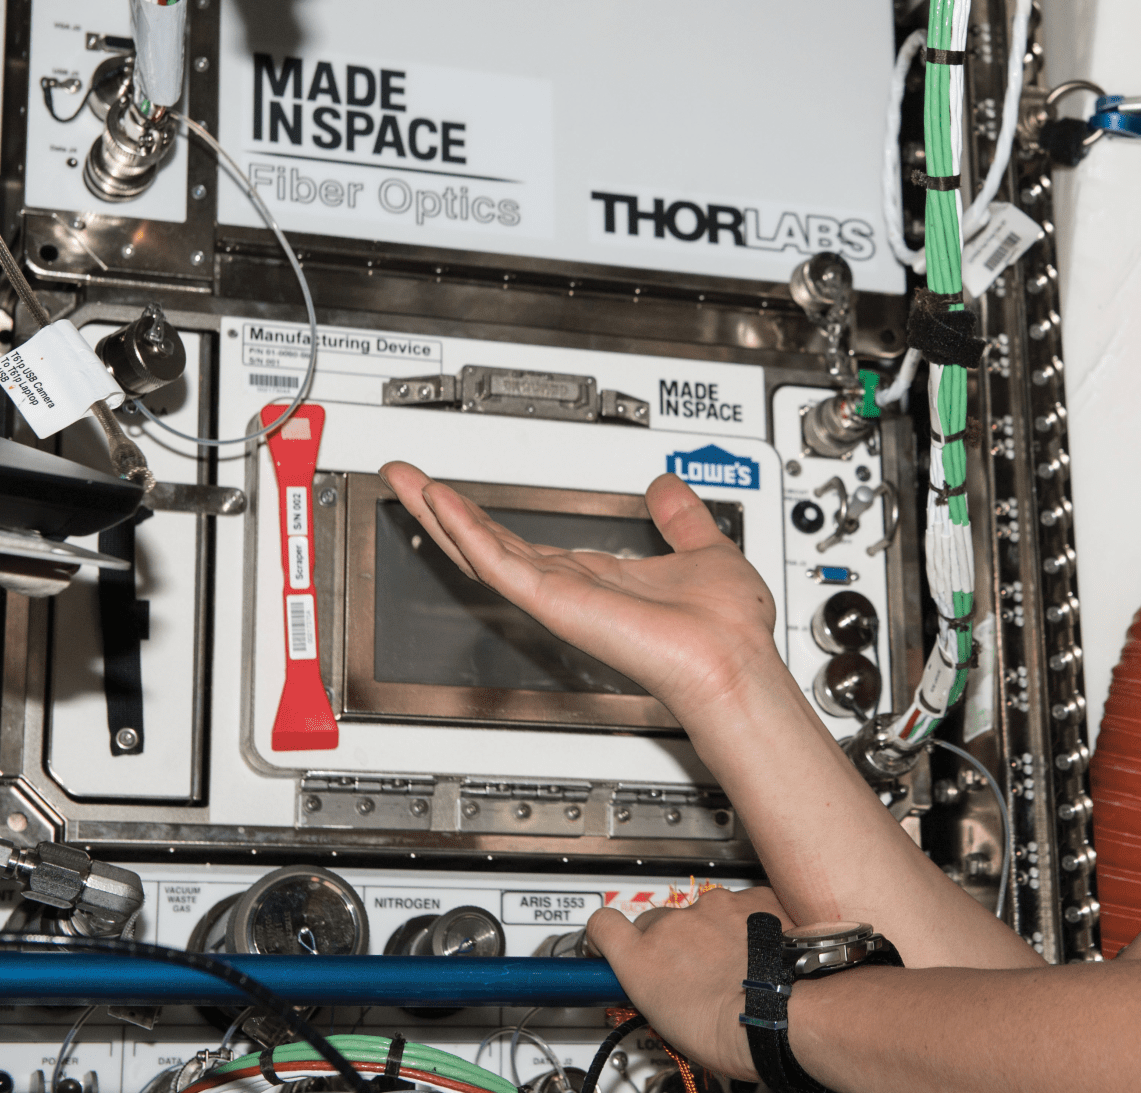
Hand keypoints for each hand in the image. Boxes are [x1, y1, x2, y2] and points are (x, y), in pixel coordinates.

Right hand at [378, 463, 779, 710]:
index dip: (488, 518)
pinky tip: (444, 507)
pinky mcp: (557, 602)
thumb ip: (682, 519)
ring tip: (409, 483)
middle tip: (408, 479)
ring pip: (484, 552)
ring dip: (443, 515)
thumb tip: (669, 488)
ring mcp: (560, 598)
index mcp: (598, 578)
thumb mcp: (702, 550)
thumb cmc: (726, 628)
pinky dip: (470, 534)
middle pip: (490, 545)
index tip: (458, 493)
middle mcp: (571, 589)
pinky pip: (502, 564)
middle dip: (446, 512)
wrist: (732, 660)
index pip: (525, 544)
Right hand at [585, 886, 783, 1082]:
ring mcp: (712, 908)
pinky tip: (757, 950)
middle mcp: (672, 925)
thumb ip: (655, 990)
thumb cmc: (732, 1033)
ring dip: (711, 933)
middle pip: (655, 921)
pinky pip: (740, 906)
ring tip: (734, 966)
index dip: (604, 933)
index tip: (608, 941)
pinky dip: (746, 923)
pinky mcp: (748, 899)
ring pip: (702, 913)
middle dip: (668, 942)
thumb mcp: (670, 1025)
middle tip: (690, 971)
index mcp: (643, 959)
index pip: (602, 926)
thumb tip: (660, 988)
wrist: (784, 1015)